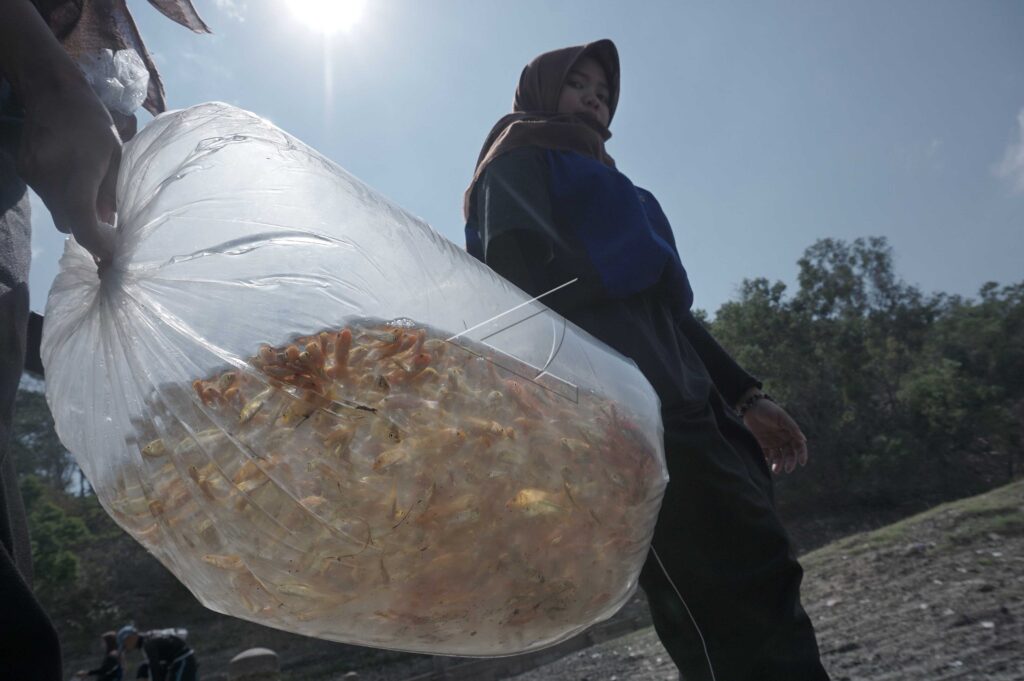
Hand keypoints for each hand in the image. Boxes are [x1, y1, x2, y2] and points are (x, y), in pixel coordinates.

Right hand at [17, 71, 120, 261]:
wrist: (51, 92)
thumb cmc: (93, 123)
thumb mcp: (116, 157)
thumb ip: (112, 194)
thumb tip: (110, 225)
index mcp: (76, 176)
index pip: (83, 226)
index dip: (98, 245)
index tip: (112, 254)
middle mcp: (49, 181)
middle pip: (69, 223)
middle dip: (88, 230)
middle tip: (108, 231)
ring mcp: (33, 177)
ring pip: (57, 211)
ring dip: (75, 211)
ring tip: (93, 199)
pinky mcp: (24, 171)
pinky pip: (46, 196)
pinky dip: (62, 196)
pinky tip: (73, 179)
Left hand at [742, 398, 807, 473]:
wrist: (750, 407)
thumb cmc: (768, 409)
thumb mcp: (781, 417)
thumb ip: (792, 428)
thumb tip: (803, 440)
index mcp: (790, 433)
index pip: (799, 446)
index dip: (802, 454)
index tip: (802, 462)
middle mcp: (783, 440)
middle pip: (789, 454)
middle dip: (789, 462)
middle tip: (787, 469)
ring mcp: (772, 443)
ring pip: (778, 457)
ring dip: (778, 464)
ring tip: (776, 470)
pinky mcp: (762, 445)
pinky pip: (766, 455)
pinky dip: (767, 461)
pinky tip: (766, 463)